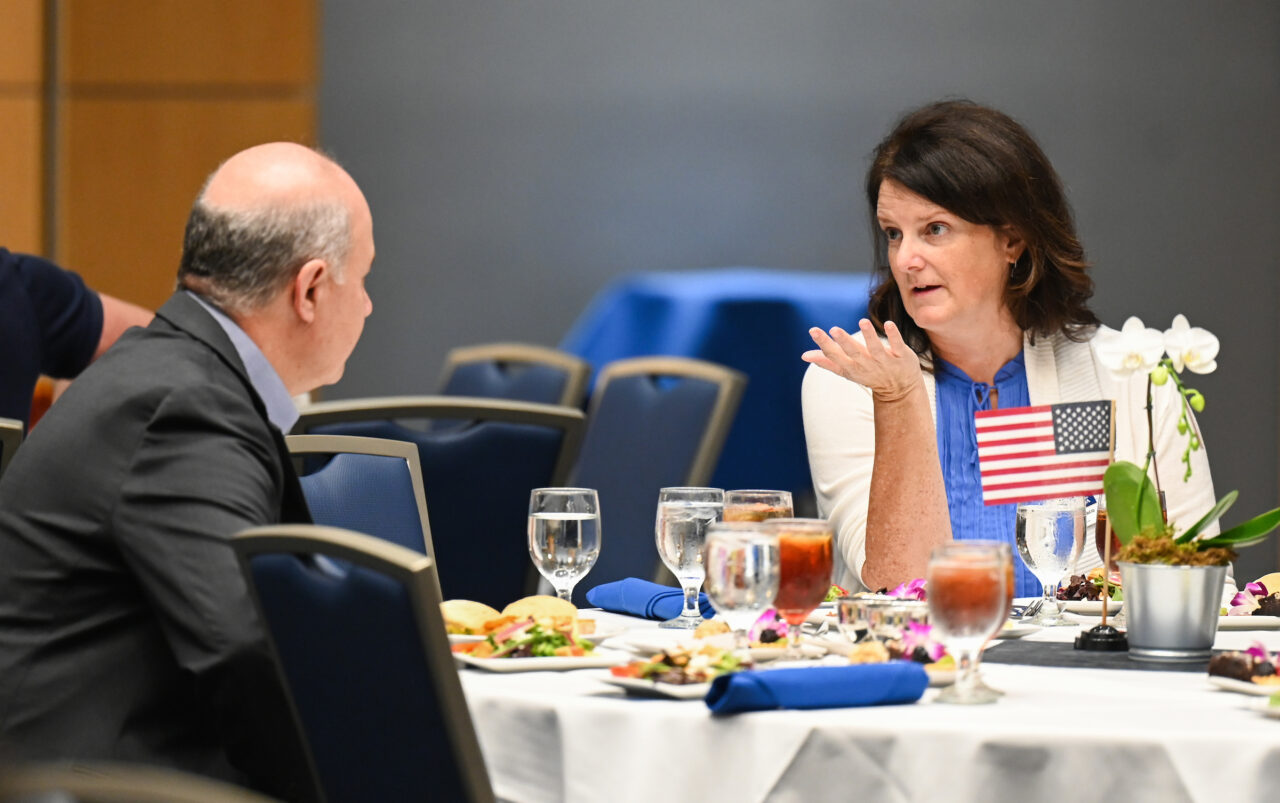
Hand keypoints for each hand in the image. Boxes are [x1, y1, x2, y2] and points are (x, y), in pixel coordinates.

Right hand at [802, 319, 921, 401]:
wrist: (900, 390)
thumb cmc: (869, 375)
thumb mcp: (847, 371)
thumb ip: (827, 361)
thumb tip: (804, 355)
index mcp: (852, 368)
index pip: (835, 355)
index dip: (824, 343)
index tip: (813, 330)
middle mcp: (867, 365)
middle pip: (854, 353)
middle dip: (844, 342)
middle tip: (834, 330)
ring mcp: (885, 362)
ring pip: (876, 348)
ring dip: (869, 336)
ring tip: (862, 322)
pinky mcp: (902, 357)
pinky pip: (897, 345)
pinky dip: (894, 335)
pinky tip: (888, 323)